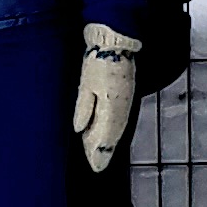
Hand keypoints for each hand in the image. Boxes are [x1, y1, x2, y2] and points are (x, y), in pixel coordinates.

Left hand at [71, 24, 139, 174]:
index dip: (99, 151)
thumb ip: (84, 108)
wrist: (116, 39)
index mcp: (112, 105)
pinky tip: (109, 132)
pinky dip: (114, 129)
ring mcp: (127, 100)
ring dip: (110, 141)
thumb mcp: (86, 83)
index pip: (105, 135)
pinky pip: (121, 117)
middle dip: (104, 150)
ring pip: (118, 127)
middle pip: (113, 134)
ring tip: (101, 153)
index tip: (95, 167)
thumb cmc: (99, 60)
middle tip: (97, 165)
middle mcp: (123, 106)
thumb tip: (80, 129)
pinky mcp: (126, 94)